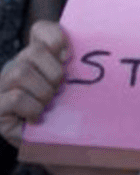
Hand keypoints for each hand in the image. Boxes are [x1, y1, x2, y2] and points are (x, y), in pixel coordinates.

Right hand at [0, 22, 68, 146]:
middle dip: (54, 72)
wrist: (53, 144)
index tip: (69, 56)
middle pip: (33, 51)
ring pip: (21, 72)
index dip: (55, 36)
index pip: (41, 29)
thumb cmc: (67, 112)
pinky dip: (32, 108)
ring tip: (48, 104)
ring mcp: (2, 86)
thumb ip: (80, 67)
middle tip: (59, 90)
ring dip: (43, 91)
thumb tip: (95, 52)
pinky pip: (15, 97)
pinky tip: (37, 118)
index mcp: (36, 56)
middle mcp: (16, 66)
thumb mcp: (75, 86)